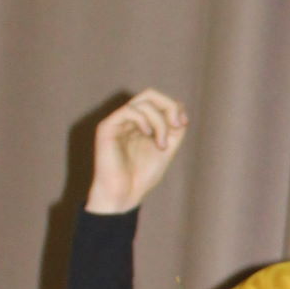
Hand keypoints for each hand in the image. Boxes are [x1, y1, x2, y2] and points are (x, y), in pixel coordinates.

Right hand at [89, 89, 187, 212]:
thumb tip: (179, 107)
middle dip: (169, 106)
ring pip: (143, 103)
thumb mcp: (167, 149)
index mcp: (142, 123)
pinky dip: (144, 120)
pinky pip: (128, 110)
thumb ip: (173, 130)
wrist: (124, 194)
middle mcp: (129, 119)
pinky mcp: (107, 127)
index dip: (174, 107)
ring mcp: (117, 122)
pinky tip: (149, 136)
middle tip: (177, 126)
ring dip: (159, 122)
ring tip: (160, 145)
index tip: (182, 125)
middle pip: (150, 94)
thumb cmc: (142, 175)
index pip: (158, 101)